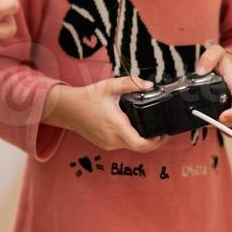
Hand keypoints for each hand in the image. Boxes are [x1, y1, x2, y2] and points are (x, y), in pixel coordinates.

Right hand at [43, 76, 166, 152]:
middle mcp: (113, 139)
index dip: (156, 142)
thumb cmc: (88, 97)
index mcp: (117, 126)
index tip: (163, 133)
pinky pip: (123, 145)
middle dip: (153, 142)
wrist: (68, 109)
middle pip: (139, 148)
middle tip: (161, 132)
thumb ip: (131, 83)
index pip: (141, 144)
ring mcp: (108, 144)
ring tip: (150, 128)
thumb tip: (149, 85)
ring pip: (131, 147)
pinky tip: (134, 130)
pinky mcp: (104, 145)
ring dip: (142, 141)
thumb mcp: (110, 86)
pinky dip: (131, 140)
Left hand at [195, 43, 231, 125]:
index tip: (222, 117)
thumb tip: (200, 71)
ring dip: (217, 123)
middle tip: (203, 117)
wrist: (229, 64)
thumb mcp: (217, 52)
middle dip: (222, 123)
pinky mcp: (228, 108)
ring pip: (230, 121)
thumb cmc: (225, 61)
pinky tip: (203, 116)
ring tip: (201, 116)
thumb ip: (209, 57)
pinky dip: (214, 121)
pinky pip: (224, 119)